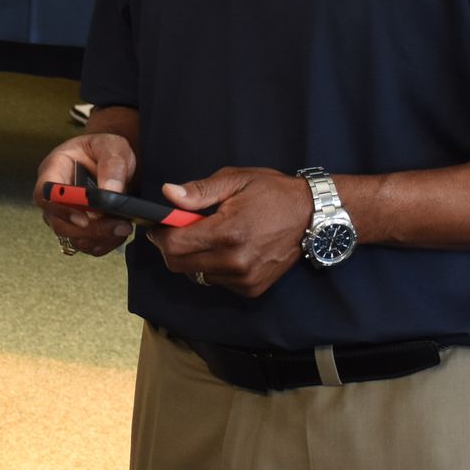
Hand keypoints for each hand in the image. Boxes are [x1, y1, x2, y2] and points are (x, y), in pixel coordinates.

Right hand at [33, 133, 136, 256]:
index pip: (44, 194)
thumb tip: (110, 191)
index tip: (84, 218)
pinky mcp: (79, 228)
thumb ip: (112, 165)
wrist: (116, 161)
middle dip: (88, 230)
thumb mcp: (113, 147)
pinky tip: (119, 231)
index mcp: (54, 169)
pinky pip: (87, 245)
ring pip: (73, 238)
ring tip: (124, 226)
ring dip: (100, 238)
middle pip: (58, 223)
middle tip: (118, 226)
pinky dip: (105, 243)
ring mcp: (64, 215)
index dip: (60, 210)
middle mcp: (54, 196)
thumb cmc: (107, 149)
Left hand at [144, 167, 311, 296]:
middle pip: (179, 265)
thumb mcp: (235, 181)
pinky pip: (216, 281)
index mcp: (227, 233)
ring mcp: (244, 278)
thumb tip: (168, 195)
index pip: (174, 245)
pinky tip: (228, 249)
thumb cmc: (272, 193)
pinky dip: (213, 267)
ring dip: (193, 257)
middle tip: (179, 229)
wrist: (311, 215)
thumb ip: (199, 191)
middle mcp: (234, 261)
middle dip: (171, 247)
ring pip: (196, 274)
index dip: (160, 234)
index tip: (158, 225)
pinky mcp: (251, 288)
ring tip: (210, 236)